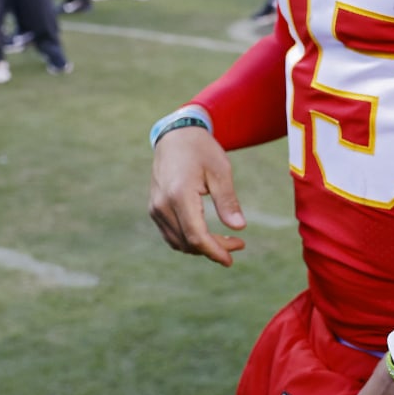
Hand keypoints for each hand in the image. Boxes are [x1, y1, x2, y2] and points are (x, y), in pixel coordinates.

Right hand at [148, 126, 245, 265]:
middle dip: (213, 249)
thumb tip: (239, 227)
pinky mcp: (154, 209)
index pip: (196, 236)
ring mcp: (155, 208)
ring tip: (227, 241)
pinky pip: (171, 234)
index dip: (214, 251)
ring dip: (201, 247)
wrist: (176, 136)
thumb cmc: (201, 150)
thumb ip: (228, 201)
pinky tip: (208, 236)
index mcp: (179, 195)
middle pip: (188, 242)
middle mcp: (162, 205)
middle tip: (239, 245)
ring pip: (177, 242)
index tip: (231, 259)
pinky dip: (189, 240)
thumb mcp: (221, 171)